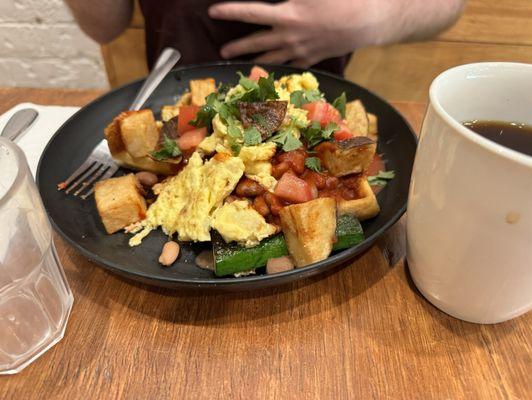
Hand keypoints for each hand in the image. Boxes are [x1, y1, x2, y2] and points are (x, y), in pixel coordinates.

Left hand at [208, 0, 390, 67]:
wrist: (368, 20)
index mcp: (287, 14)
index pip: (250, 12)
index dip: (230, 12)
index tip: (213, 12)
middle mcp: (290, 36)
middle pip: (256, 43)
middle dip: (238, 48)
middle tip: (223, 53)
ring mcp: (300, 50)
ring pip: (272, 59)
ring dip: (255, 61)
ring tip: (245, 66)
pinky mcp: (312, 58)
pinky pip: (290, 65)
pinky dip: (279, 66)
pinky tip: (273, 68)